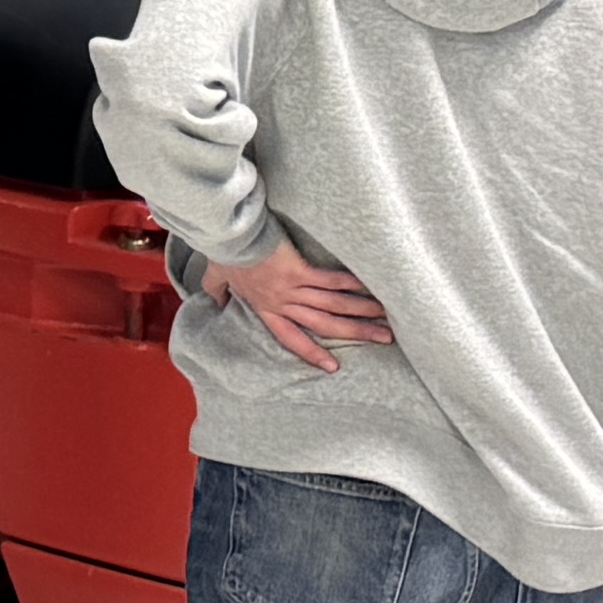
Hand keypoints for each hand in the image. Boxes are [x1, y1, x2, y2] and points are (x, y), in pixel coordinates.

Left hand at [212, 246, 394, 372]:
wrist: (227, 235)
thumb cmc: (223, 253)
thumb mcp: (216, 278)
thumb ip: (218, 292)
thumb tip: (217, 301)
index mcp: (265, 308)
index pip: (291, 338)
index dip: (311, 353)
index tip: (333, 367)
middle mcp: (282, 303)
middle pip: (323, 325)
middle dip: (355, 334)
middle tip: (384, 339)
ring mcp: (292, 288)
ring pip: (332, 306)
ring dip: (361, 312)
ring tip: (386, 317)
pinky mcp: (298, 270)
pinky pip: (329, 281)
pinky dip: (350, 285)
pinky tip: (370, 289)